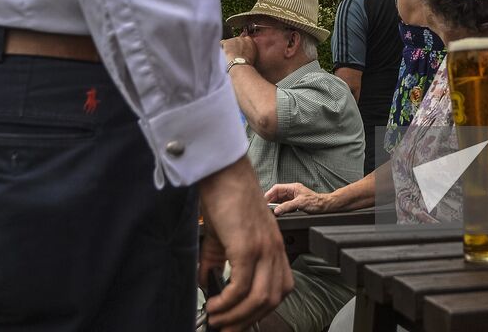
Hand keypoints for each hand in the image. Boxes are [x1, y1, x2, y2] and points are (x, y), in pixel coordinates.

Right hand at [199, 157, 293, 330]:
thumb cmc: (225, 197)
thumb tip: (206, 284)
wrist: (222, 171)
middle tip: (225, 328)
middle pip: (272, 300)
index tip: (239, 320)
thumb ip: (218, 261)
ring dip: (236, 316)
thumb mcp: (225, 235)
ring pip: (260, 298)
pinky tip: (214, 302)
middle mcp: (274, 248)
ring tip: (216, 317)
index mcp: (274, 246)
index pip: (280, 288)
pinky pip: (242, 287)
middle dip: (247, 320)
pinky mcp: (247, 246)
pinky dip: (228, 302)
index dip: (261, 310)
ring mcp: (263, 248)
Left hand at [221, 35, 257, 63]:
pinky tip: (224, 52)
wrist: (240, 64)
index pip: (244, 38)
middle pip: (236, 39)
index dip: (241, 44)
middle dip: (235, 44)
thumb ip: (249, 48)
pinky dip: (222, 47)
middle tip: (234, 52)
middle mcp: (241, 38)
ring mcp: (233, 39)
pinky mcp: (226, 42)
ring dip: (229, 46)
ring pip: (229, 41)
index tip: (240, 48)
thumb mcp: (252, 54)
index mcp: (249, 40)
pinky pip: (222, 43)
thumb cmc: (247, 62)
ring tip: (229, 54)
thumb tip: (246, 49)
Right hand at [266, 182, 332, 214]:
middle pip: (277, 195)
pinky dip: (280, 209)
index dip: (269, 194)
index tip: (264, 201)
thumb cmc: (316, 202)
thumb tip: (277, 210)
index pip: (277, 188)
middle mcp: (292, 192)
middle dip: (270, 200)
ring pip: (279, 201)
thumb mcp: (300, 203)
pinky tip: (278, 213)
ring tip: (270, 211)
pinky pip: (284, 206)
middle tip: (265, 208)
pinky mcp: (294, 205)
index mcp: (293, 188)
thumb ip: (287, 206)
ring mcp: (293, 198)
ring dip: (275, 206)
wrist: (324, 207)